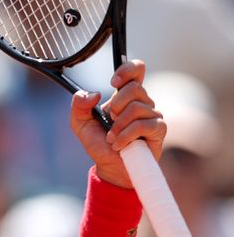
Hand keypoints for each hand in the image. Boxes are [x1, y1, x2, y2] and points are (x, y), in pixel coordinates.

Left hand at [70, 60, 165, 187]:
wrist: (109, 167)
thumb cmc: (99, 144)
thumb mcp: (80, 124)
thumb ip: (79, 105)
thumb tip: (92, 94)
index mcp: (125, 95)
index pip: (136, 70)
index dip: (128, 69)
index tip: (113, 81)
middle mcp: (142, 102)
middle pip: (134, 88)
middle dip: (116, 105)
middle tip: (109, 120)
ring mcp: (152, 115)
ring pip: (136, 107)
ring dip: (118, 126)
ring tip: (111, 139)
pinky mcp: (158, 129)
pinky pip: (142, 125)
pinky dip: (126, 136)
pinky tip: (119, 145)